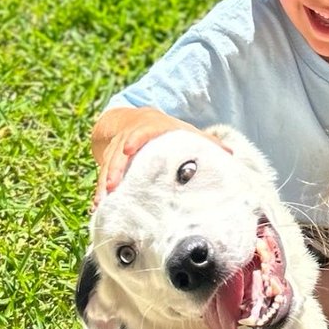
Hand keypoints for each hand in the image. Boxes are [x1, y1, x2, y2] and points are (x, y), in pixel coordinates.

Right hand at [93, 110, 229, 202]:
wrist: (132, 120)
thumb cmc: (164, 130)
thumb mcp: (183, 131)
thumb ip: (205, 141)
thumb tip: (230, 154)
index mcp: (148, 130)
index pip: (139, 133)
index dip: (133, 140)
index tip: (128, 149)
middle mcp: (127, 140)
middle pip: (118, 155)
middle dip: (113, 170)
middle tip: (111, 187)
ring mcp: (116, 152)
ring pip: (107, 168)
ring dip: (103, 186)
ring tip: (101, 203)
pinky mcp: (108, 163)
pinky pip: (102, 178)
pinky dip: (99, 192)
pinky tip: (98, 208)